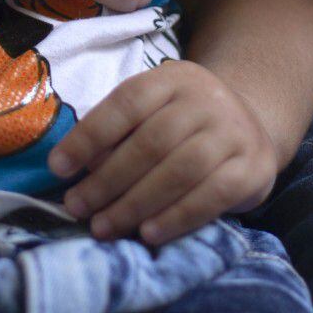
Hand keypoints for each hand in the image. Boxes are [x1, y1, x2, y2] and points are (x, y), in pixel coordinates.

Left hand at [46, 60, 279, 244]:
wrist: (252, 125)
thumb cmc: (183, 124)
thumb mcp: (153, 112)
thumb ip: (119, 133)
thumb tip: (78, 170)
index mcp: (172, 78)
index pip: (126, 103)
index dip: (88, 136)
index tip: (57, 168)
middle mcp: (206, 99)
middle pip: (151, 142)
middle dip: (107, 180)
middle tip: (76, 207)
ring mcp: (234, 132)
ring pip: (180, 171)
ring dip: (135, 204)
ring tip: (104, 227)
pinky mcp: (254, 168)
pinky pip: (212, 196)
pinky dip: (176, 218)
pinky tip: (148, 234)